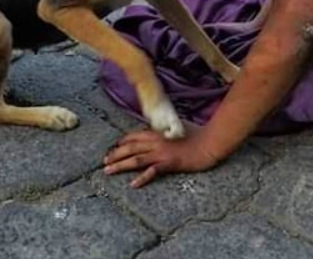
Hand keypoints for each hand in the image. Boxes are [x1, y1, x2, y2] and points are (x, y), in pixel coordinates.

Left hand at [103, 126, 218, 187]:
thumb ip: (165, 130)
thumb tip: (158, 131)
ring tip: (108, 171)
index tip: (113, 148)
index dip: (121, 142)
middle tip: (104, 162)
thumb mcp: (177, 127)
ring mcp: (161, 153)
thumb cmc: (197, 134)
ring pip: (135, 159)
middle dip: (114, 154)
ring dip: (120, 165)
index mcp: (157, 132)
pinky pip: (152, 171)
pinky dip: (142, 178)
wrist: (209, 143)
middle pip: (130, 148)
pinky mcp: (169, 163)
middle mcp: (156, 142)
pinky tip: (133, 184)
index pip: (133, 136)